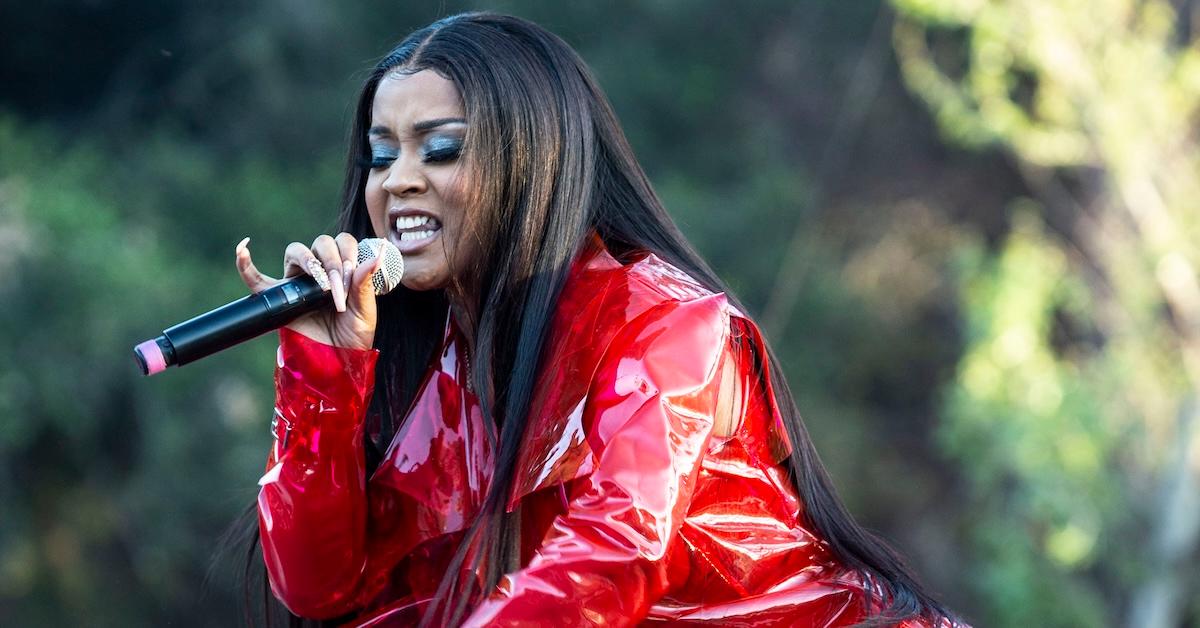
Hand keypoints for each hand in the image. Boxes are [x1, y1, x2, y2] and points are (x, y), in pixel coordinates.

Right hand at [234, 233, 381, 350]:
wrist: (337, 362)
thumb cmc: (353, 336)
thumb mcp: (365, 311)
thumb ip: (365, 284)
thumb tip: (375, 255)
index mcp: (343, 269)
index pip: (343, 242)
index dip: (349, 254)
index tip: (353, 278)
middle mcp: (319, 271)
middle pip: (321, 243)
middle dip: (332, 260)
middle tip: (338, 285)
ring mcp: (297, 282)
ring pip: (296, 251)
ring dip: (309, 260)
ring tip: (321, 283)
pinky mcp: (278, 298)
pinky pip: (255, 279)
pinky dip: (244, 264)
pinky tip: (242, 249)